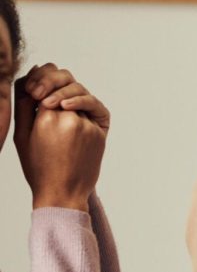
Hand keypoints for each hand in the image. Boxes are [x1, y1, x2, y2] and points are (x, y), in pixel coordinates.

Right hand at [13, 64, 110, 210]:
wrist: (63, 193)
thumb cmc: (38, 167)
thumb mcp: (22, 136)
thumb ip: (24, 106)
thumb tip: (29, 80)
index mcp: (47, 119)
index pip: (46, 81)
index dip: (39, 79)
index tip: (32, 88)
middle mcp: (71, 118)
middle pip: (67, 81)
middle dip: (54, 78)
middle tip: (43, 89)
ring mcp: (89, 124)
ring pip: (81, 92)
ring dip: (68, 91)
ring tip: (54, 101)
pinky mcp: (100, 131)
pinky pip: (93, 108)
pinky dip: (82, 103)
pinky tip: (70, 108)